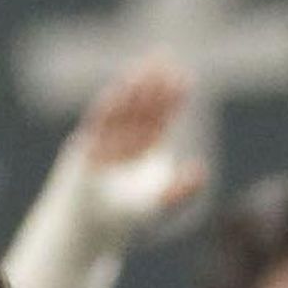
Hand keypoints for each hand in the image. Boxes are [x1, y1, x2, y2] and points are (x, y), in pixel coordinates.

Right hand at [71, 58, 206, 233]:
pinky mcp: (84, 147)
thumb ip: (181, 191)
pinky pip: (98, 122)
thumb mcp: (158, 205)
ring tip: (146, 68)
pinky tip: (120, 89)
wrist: (87, 230)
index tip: (185, 78)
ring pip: (121, 109)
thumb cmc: (122, 219)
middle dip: (154, 85)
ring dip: (133, 88)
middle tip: (167, 58)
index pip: (160, 116)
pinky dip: (109, 106)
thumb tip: (202, 170)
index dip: (172, 98)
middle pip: (142, 106)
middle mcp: (123, 140)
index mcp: (143, 148)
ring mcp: (102, 141)